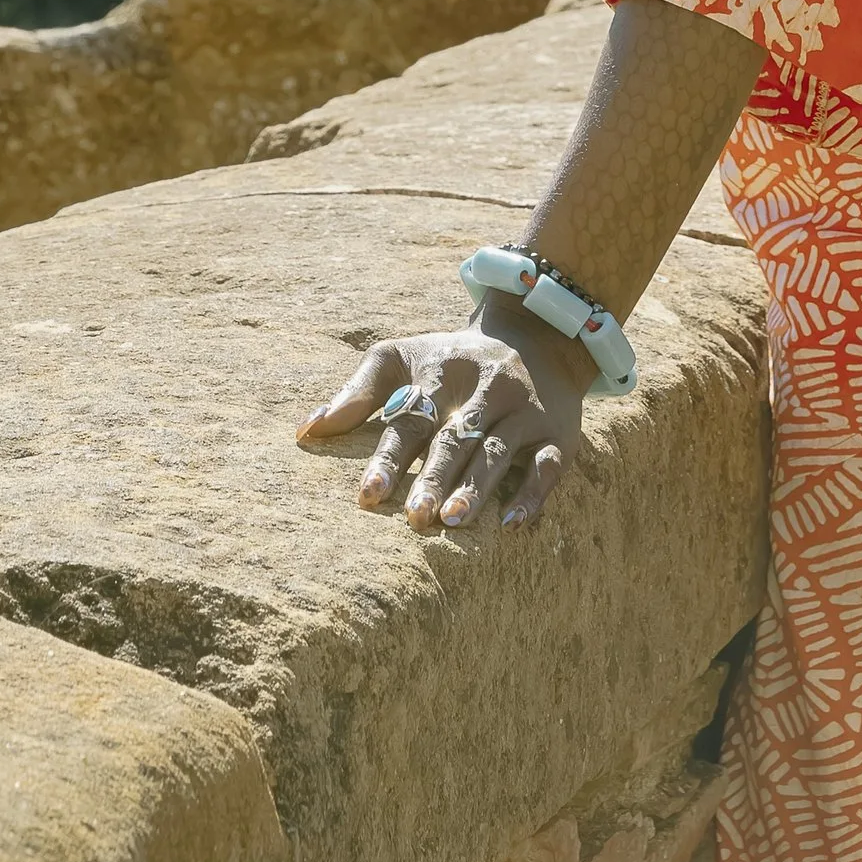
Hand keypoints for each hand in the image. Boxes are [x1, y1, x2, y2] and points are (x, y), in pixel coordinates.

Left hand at [294, 297, 590, 531]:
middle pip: (455, 437)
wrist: (535, 337)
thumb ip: (358, 392)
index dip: (389, 458)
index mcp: (441, 374)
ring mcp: (522, 411)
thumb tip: (305, 432)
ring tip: (453, 520)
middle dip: (434, 477)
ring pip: (498, 450)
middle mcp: (484, 389)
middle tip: (414, 518)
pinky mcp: (557, 433)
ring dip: (477, 486)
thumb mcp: (402, 358)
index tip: (368, 495)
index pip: (412, 418)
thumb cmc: (451, 360)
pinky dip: (531, 495)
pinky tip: (512, 524)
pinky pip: (548, 466)